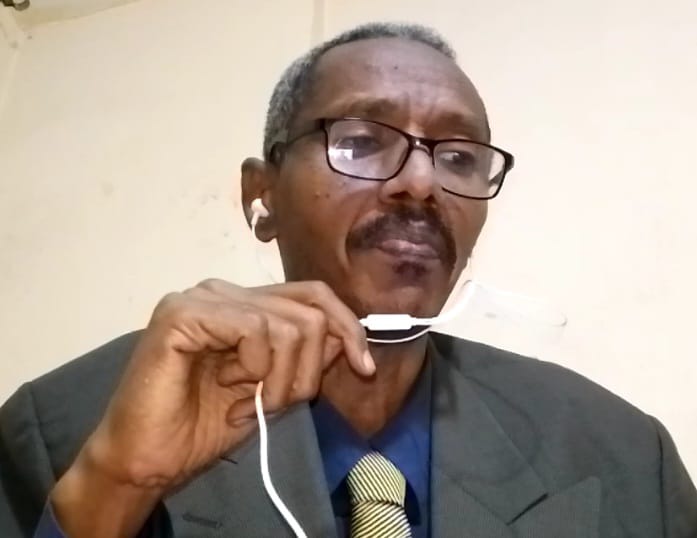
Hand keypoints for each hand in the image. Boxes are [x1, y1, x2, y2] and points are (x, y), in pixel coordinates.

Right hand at [50, 279, 373, 536]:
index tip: (364, 368)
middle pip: (310, 311)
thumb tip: (344, 337)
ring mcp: (202, 297)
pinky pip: (254, 329)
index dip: (347, 327)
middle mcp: (225, 292)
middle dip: (307, 371)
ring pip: (289, 324)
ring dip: (281, 379)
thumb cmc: (205, 425)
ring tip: (249, 401)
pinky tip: (228, 385)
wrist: (148, 458)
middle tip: (276, 403)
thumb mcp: (274, 389)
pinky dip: (254, 367)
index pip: (314, 294)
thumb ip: (305, 358)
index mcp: (245, 304)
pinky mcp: (182, 312)